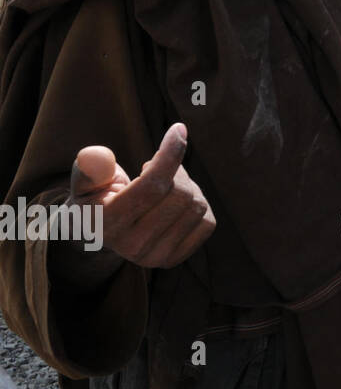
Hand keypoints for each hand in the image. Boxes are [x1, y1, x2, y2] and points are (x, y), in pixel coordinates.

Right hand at [60, 123, 214, 278]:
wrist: (101, 234)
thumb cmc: (96, 198)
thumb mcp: (85, 181)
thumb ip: (90, 167)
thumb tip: (97, 156)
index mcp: (107, 224)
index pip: (151, 186)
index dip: (170, 154)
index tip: (179, 129)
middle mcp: (133, 247)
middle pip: (180, 194)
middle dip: (175, 170)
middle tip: (156, 167)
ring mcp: (157, 257)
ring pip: (197, 206)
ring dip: (187, 186)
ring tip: (164, 185)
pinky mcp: (177, 258)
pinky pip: (207, 221)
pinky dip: (197, 204)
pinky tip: (174, 203)